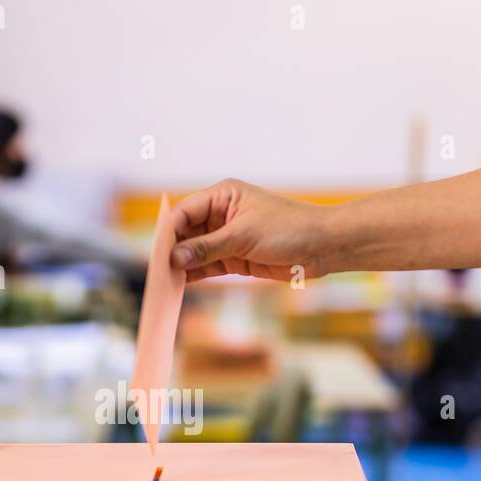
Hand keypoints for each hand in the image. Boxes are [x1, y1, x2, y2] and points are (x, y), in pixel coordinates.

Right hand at [168, 178, 331, 282]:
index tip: (157, 253)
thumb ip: (207, 247)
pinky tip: (180, 284)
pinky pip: (207, 265)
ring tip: (164, 282)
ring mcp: (227, 237)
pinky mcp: (235, 257)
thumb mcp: (243, 237)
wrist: (323, 246)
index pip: (185, 212)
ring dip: (182, 265)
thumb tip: (175, 257)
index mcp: (222, 196)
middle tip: (157, 271)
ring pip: (195, 251)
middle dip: (173, 251)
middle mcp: (221, 214)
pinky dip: (195, 274)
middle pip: (186, 232)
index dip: (169, 232)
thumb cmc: (289, 229)